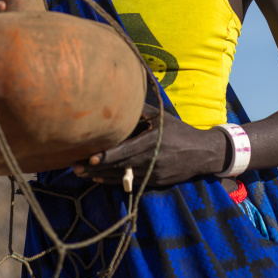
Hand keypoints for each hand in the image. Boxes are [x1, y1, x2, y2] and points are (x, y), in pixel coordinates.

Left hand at [72, 105, 229, 187]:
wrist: (202, 153)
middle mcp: (153, 159)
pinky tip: (98, 179)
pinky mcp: (154, 183)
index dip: (109, 155)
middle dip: (97, 168)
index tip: (91, 157)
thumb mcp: (161, 117)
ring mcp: (153, 173)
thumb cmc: (177, 130)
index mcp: (154, 140)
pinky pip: (130, 183)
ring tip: (81, 174)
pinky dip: (113, 181)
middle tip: (76, 167)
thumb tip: (118, 95)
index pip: (127, 150)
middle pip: (120, 165)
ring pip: (122, 177)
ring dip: (100, 176)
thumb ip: (140, 110)